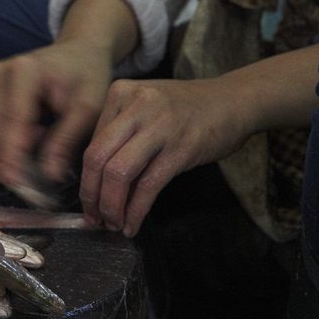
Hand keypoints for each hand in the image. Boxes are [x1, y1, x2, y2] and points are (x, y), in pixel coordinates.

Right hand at [0, 39, 112, 188]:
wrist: (77, 53)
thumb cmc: (87, 78)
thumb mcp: (88, 108)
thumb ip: (66, 140)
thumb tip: (48, 175)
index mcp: (24, 70)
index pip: (13, 119)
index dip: (12, 153)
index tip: (14, 182)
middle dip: (9, 160)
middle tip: (34, 184)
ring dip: (7, 154)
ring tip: (42, 144)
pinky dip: (5, 146)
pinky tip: (32, 138)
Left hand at [80, 77, 250, 236]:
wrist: (233, 100)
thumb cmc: (184, 109)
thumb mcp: (144, 109)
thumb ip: (119, 135)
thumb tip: (96, 183)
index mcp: (120, 93)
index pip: (90, 144)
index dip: (86, 179)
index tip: (89, 202)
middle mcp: (136, 106)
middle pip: (97, 159)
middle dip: (91, 196)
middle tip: (94, 218)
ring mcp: (160, 126)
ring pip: (119, 173)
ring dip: (112, 207)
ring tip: (113, 224)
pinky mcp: (181, 148)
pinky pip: (149, 186)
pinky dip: (136, 211)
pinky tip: (133, 224)